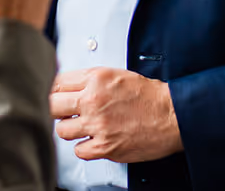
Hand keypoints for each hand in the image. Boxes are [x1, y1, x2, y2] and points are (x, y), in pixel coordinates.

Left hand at [50, 67, 181, 163]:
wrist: (172, 114)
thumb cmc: (149, 96)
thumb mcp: (117, 75)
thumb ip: (91, 79)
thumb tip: (68, 86)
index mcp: (96, 78)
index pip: (57, 82)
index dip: (54, 90)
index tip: (56, 95)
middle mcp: (93, 100)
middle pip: (53, 106)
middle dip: (56, 109)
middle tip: (64, 112)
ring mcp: (98, 125)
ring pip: (62, 130)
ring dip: (69, 129)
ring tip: (80, 127)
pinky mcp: (105, 146)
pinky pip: (78, 151)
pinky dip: (83, 147)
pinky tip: (92, 140)